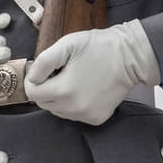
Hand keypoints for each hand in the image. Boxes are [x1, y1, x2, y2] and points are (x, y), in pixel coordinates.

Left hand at [27, 19, 157, 125]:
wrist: (130, 57)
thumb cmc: (99, 47)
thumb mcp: (66, 44)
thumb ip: (43, 62)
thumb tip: (31, 77)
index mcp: (64, 90)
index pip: (32, 94)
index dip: (34, 80)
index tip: (45, 70)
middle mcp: (73, 108)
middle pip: (44, 104)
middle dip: (46, 89)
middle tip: (60, 72)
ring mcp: (86, 116)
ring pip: (58, 111)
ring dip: (60, 97)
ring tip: (74, 79)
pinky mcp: (96, 119)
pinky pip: (74, 114)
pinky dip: (74, 103)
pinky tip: (85, 89)